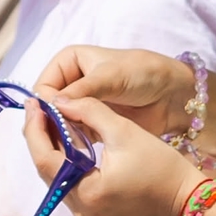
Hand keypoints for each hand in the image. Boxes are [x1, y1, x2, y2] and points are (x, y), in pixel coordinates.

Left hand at [22, 94, 200, 215]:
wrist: (187, 199)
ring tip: (50, 117)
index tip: (33, 103)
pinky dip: (66, 161)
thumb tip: (59, 100)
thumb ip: (88, 111)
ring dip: (52, 147)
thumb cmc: (161, 166)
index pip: (46, 159)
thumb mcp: (124, 131)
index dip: (36, 129)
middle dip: (41, 136)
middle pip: (48, 169)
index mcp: (86, 193)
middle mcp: (81, 210)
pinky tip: (68, 138)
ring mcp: (87, 214)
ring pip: (57, 176)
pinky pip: (70, 183)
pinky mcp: (95, 212)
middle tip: (38, 107)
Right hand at [30, 47, 198, 142]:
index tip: (55, 121)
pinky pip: (73, 136)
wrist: (172, 95)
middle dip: (54, 123)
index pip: (44, 85)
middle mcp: (70, 82)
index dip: (46, 104)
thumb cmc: (143, 74)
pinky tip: (82, 153)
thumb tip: (53, 104)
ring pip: (58, 124)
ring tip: (76, 147)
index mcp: (69, 62)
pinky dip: (75, 145)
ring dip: (64, 136)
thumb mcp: (111, 77)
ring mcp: (79, 105)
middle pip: (48, 107)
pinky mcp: (90, 124)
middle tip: (65, 139)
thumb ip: (83, 90)